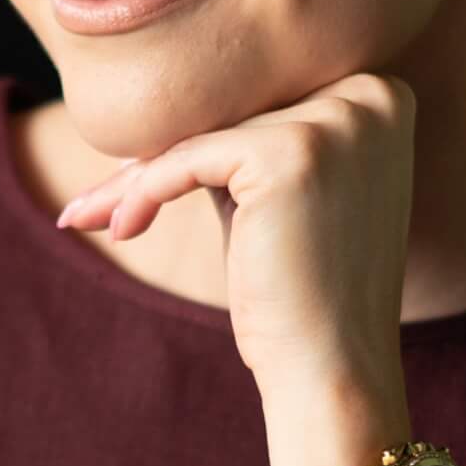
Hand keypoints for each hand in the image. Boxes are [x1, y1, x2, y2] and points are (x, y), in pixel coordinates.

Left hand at [55, 72, 416, 418]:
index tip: (125, 173)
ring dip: (133, 181)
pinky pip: (188, 159)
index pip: (258, 103)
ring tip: (83, 217)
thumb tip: (162, 101)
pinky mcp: (291, 152)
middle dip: (152, 160)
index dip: (189, 140)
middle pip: (229, 115)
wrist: (333, 369)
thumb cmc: (302, 290)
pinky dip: (143, 194)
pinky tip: (120, 231)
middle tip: (87, 201)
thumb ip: (249, 138)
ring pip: (202, 135)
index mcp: (382, 96)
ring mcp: (336, 122)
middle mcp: (370, 97)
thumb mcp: (282, 193)